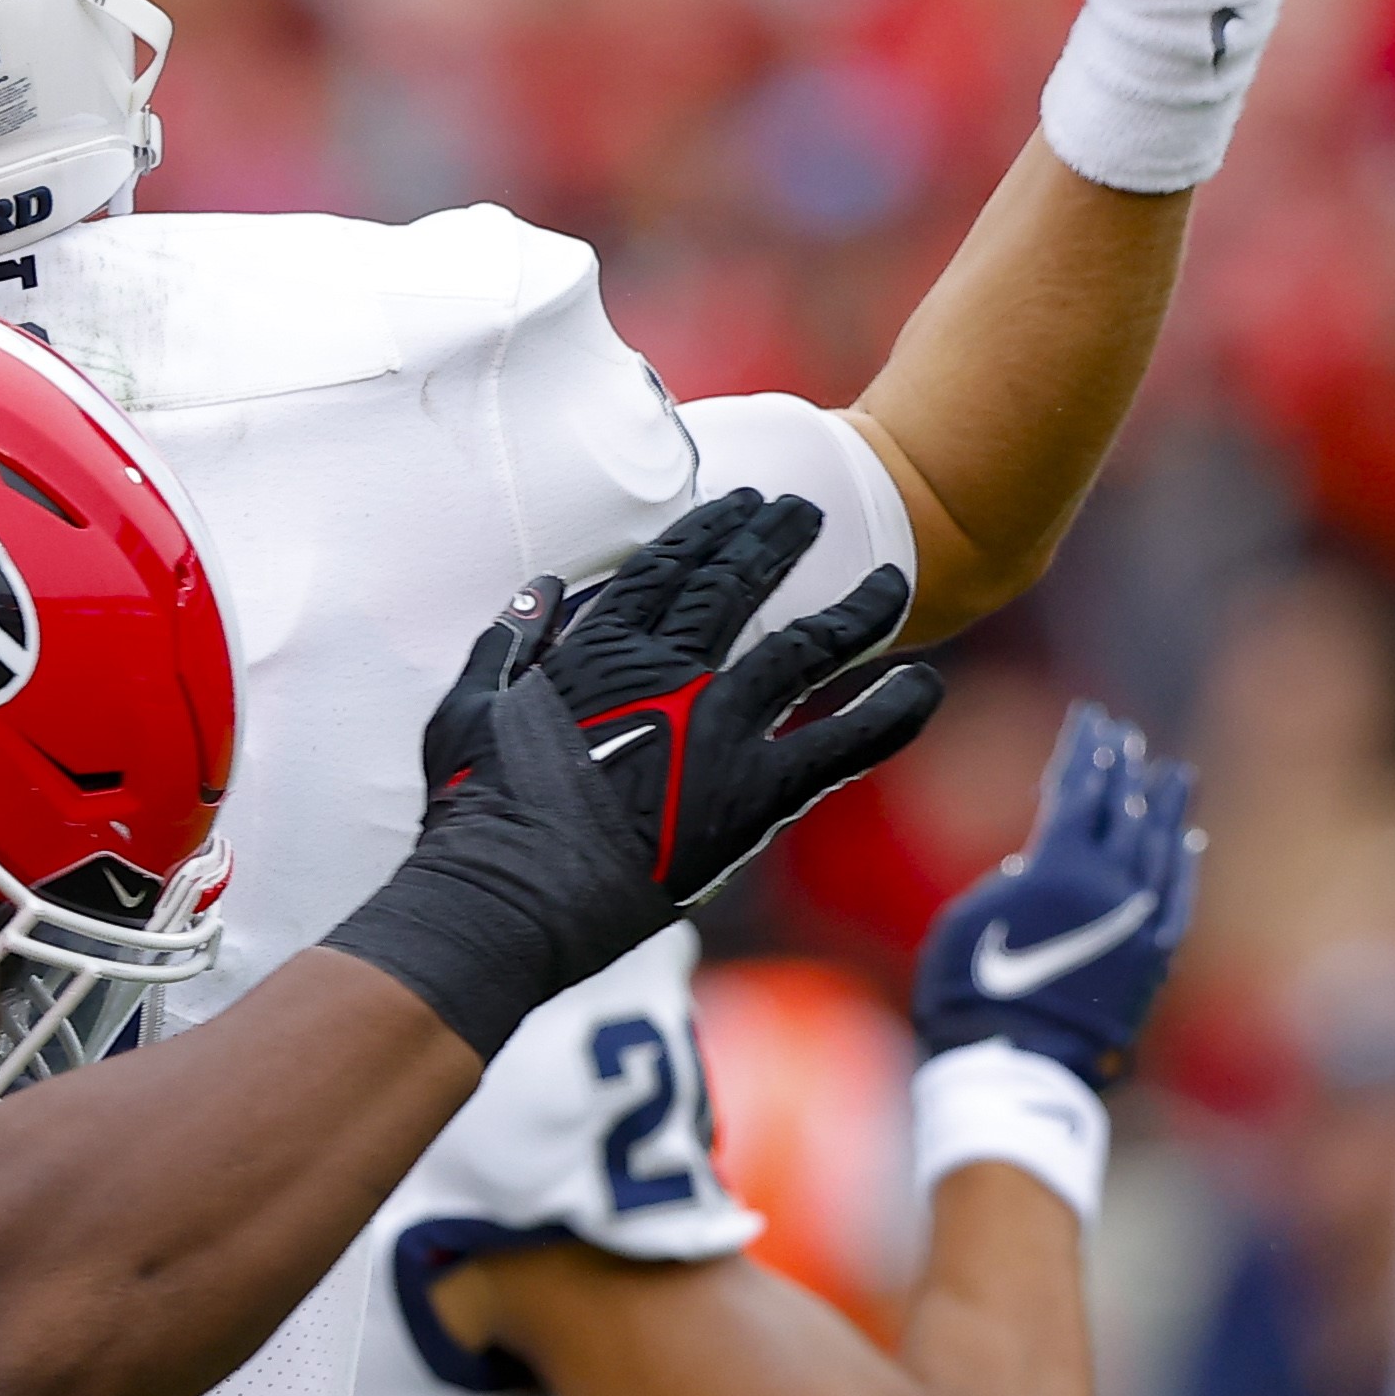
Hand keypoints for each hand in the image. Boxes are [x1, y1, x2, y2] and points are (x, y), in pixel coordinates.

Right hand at [330, 490, 939, 1057]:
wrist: (511, 892)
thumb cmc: (477, 808)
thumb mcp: (469, 705)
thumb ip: (509, 641)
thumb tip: (541, 589)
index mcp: (602, 649)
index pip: (667, 568)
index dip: (709, 530)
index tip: (739, 503)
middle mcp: (671, 672)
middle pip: (739, 585)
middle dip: (777, 539)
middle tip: (807, 511)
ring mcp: (719, 728)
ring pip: (808, 647)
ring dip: (856, 608)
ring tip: (892, 576)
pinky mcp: (754, 793)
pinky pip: (840, 745)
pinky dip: (889, 715)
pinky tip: (925, 685)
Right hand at [912, 702, 1198, 1085]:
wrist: (1016, 1064)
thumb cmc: (971, 992)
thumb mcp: (966, 920)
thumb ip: (1005, 883)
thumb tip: (1033, 865)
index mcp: (1056, 866)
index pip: (1077, 790)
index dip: (1083, 751)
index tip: (1091, 720)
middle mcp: (1107, 883)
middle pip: (1121, 810)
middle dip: (1122, 768)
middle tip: (1125, 736)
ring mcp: (1138, 920)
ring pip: (1159, 848)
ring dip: (1164, 807)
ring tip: (1172, 774)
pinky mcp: (1155, 958)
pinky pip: (1177, 899)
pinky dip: (1183, 867)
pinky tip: (1187, 844)